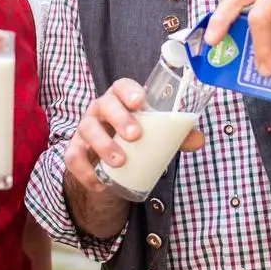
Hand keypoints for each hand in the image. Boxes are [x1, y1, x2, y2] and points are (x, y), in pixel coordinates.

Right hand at [64, 79, 204, 193]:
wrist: (110, 161)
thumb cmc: (135, 138)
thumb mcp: (155, 135)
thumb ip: (176, 136)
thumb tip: (198, 139)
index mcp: (120, 100)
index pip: (120, 86)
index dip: (128, 90)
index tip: (139, 101)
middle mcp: (100, 110)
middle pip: (104, 104)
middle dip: (119, 118)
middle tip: (135, 135)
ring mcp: (85, 128)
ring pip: (86, 128)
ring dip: (102, 144)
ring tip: (120, 161)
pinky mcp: (75, 150)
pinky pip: (72, 158)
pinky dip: (85, 172)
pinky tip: (100, 183)